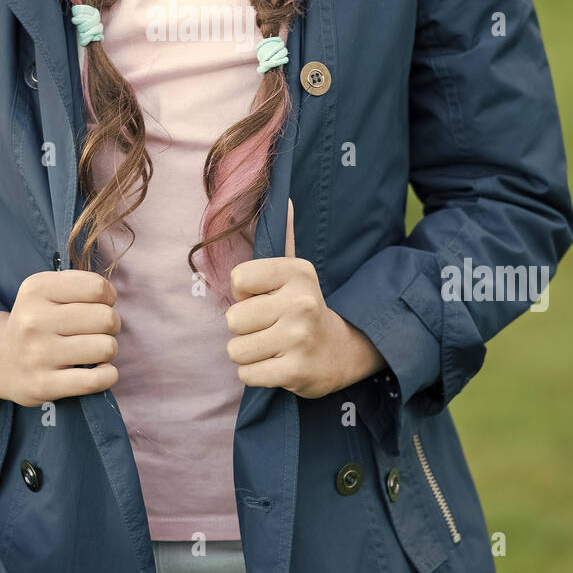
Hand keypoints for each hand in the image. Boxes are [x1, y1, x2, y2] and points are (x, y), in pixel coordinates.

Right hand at [0, 269, 120, 405]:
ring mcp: (37, 354)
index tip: (97, 305)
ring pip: (106, 348)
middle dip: (110, 324)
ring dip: (108, 350)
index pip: (96, 288)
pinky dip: (108, 375)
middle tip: (96, 331)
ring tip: (93, 350)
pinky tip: (99, 371)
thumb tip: (111, 298)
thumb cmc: (38, 321)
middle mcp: (33, 320)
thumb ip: (81, 285)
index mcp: (36, 289)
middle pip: (106, 318)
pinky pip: (96, 380)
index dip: (107, 297)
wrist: (0, 361)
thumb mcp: (47, 290)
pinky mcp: (43, 385)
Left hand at [225, 199, 387, 398]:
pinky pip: (247, 374)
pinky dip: (255, 374)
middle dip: (244, 328)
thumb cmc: (302, 308)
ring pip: (236, 349)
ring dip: (248, 354)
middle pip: (232, 318)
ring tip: (272, 347)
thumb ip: (284, 237)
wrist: (340, 351)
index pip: (237, 280)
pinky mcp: (297, 371)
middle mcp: (301, 302)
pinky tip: (277, 365)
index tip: (263, 299)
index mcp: (297, 272)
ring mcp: (300, 338)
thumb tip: (282, 197)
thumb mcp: (296, 272)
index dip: (243, 294)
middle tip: (268, 328)